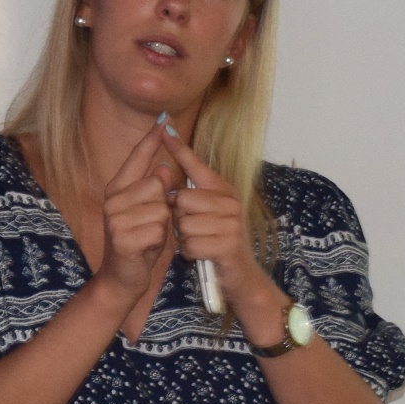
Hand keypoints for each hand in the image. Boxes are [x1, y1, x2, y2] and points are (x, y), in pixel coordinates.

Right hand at [95, 123, 180, 305]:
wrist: (122, 276)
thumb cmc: (139, 240)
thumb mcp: (149, 211)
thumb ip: (153, 189)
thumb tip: (164, 168)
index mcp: (117, 188)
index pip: (136, 157)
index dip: (151, 139)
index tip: (164, 119)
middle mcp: (112, 199)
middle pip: (156, 185)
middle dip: (163, 207)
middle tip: (150, 225)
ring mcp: (115, 218)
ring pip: (161, 208)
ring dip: (162, 226)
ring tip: (148, 236)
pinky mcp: (123, 237)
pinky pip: (158, 228)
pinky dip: (159, 240)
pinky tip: (146, 248)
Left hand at [162, 129, 277, 318]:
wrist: (240, 276)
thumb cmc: (216, 242)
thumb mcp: (206, 214)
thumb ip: (191, 195)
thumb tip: (167, 175)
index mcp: (222, 190)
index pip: (196, 165)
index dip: (179, 147)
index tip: (164, 127)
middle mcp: (230, 201)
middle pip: (182, 199)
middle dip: (179, 218)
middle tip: (192, 229)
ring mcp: (231, 223)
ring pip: (184, 223)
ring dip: (184, 238)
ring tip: (199, 242)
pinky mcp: (227, 244)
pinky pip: (190, 244)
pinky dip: (189, 253)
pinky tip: (201, 254)